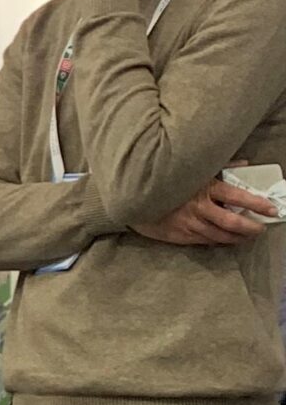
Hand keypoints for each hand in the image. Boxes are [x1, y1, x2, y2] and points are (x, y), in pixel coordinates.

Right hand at [135, 176, 277, 246]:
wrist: (133, 198)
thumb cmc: (165, 180)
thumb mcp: (192, 169)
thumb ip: (220, 167)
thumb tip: (244, 163)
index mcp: (204, 188)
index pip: (237, 197)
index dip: (257, 204)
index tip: (271, 209)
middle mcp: (199, 208)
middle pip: (232, 222)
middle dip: (251, 227)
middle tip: (260, 228)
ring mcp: (188, 224)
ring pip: (220, 236)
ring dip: (237, 238)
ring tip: (247, 237)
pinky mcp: (179, 235)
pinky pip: (204, 241)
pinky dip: (218, 241)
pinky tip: (225, 240)